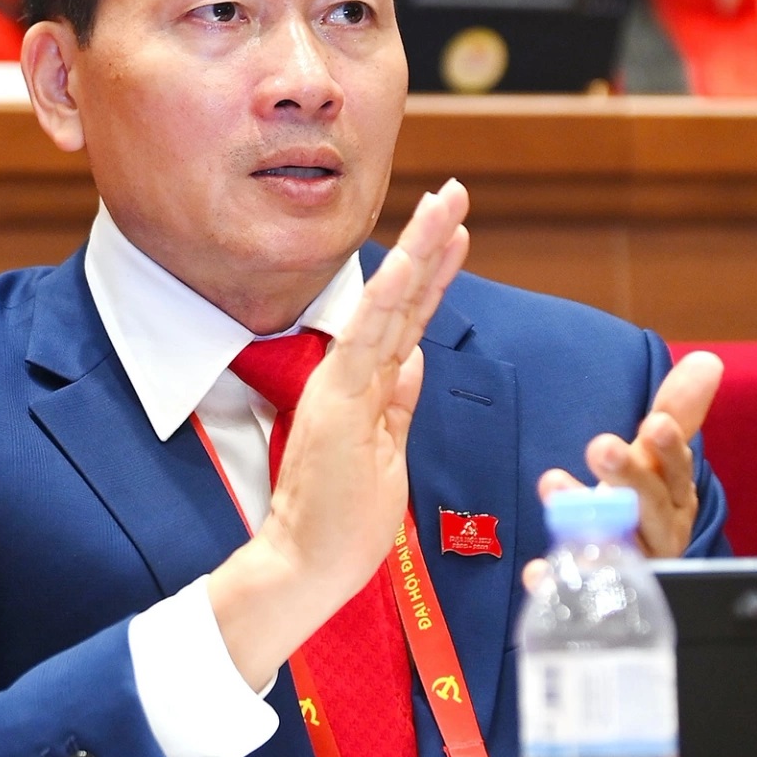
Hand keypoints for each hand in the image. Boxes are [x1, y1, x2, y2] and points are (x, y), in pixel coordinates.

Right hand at [210, 180, 470, 687]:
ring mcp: (342, 387)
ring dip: (418, 254)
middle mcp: (350, 378)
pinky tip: (406, 263)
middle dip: (429, 244)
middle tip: (455, 193)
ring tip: (445, 207)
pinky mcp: (337, 404)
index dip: (431, 275)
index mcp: (363, 389)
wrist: (301, 564)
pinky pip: (367, 341)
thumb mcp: (384, 455)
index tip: (455, 233)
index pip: (405, 321)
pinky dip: (387, 299)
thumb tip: (413, 363)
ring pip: (387, 306)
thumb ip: (395, 406)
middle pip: (399, 300)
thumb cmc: (340, 522)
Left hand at [522, 351, 722, 594]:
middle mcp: (659, 535)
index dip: (668, 449)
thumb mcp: (662, 459)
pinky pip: (577, 594)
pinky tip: (537, 569)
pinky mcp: (597, 596)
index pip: (678, 471)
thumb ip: (679, 412)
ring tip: (553, 484)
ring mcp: (631, 569)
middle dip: (627, 476)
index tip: (655, 423)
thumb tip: (707, 360)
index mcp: (676, 499)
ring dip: (585, 518)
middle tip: (601, 447)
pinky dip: (557, 582)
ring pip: (614, 545)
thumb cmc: (649, 504)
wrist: (637, 575)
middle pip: (648, 506)